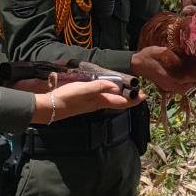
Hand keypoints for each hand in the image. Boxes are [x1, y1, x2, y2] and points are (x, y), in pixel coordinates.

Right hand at [31, 80, 145, 123]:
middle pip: (117, 102)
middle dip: (128, 98)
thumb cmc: (68, 98)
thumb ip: (99, 87)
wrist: (50, 108)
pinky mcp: (84, 103)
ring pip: (110, 101)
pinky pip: (101, 99)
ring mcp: (90, 104)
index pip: (121, 102)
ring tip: (125, 91)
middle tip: (138, 93)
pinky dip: (108, 95)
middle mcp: (97, 104)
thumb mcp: (84, 89)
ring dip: (119, 97)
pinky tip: (105, 92)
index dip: (133, 100)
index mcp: (100, 102)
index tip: (144, 95)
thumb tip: (115, 87)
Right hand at [130, 46, 195, 92]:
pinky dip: (187, 83)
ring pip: (184, 89)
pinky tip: (190, 75)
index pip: (188, 81)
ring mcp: (167, 86)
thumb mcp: (160, 52)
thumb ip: (171, 55)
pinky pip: (180, 87)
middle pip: (188, 88)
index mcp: (168, 78)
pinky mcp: (166, 85)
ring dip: (192, 83)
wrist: (136, 64)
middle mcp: (169, 85)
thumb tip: (184, 56)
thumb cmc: (147, 56)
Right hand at [179, 0, 195, 24]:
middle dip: (187, 7)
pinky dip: (190, 9)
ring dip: (188, 9)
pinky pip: (188, 4)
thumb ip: (195, 11)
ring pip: (185, 2)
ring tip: (195, 14)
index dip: (186, 7)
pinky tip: (195, 13)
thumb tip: (184, 10)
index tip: (189, 15)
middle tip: (192, 15)